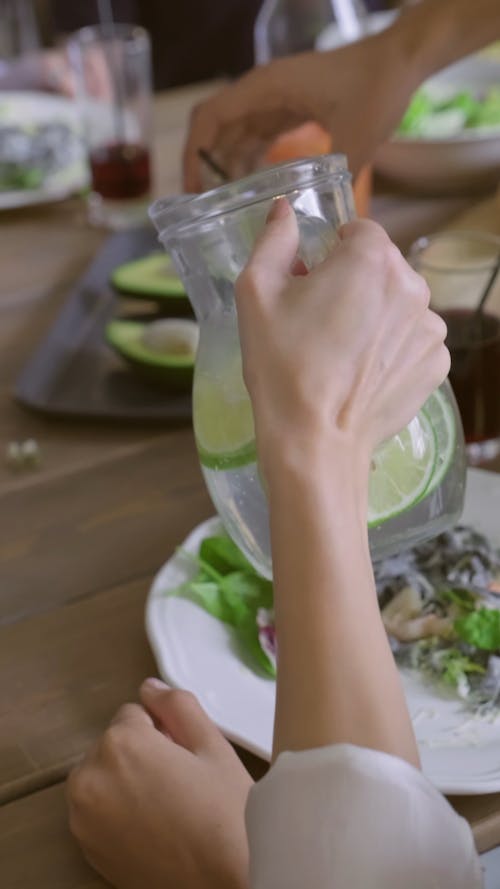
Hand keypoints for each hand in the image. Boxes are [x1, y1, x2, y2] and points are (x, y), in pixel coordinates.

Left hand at [67, 680, 251, 888]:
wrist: (228, 883)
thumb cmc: (227, 816)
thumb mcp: (212, 746)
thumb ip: (177, 706)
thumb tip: (150, 688)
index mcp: (121, 744)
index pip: (135, 713)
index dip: (164, 731)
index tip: (184, 757)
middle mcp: (91, 777)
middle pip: (116, 743)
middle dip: (142, 753)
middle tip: (180, 782)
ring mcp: (83, 817)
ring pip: (105, 775)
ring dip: (127, 780)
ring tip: (168, 805)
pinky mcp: (85, 847)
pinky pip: (98, 808)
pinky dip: (117, 810)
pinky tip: (153, 825)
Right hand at [183, 27, 416, 190]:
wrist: (402, 60)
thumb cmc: (377, 88)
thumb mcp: (355, 136)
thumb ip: (336, 178)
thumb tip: (326, 224)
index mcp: (267, 89)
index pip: (210, 118)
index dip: (193, 153)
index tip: (193, 190)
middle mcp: (264, 91)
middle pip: (217, 128)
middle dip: (206, 165)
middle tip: (206, 208)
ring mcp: (277, 98)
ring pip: (236, 132)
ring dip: (227, 165)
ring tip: (226, 205)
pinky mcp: (291, 106)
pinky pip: (258, 133)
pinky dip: (250, 158)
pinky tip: (254, 188)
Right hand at [235, 202, 448, 478]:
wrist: (315, 441)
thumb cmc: (281, 365)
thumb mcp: (257, 293)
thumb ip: (273, 240)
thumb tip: (284, 210)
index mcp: (371, 258)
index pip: (357, 231)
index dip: (330, 254)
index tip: (311, 284)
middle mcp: (412, 285)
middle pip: (381, 268)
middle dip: (354, 284)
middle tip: (319, 323)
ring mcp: (430, 327)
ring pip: (399, 304)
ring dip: (376, 316)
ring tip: (342, 353)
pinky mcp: (436, 363)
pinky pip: (412, 341)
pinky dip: (391, 349)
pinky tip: (363, 373)